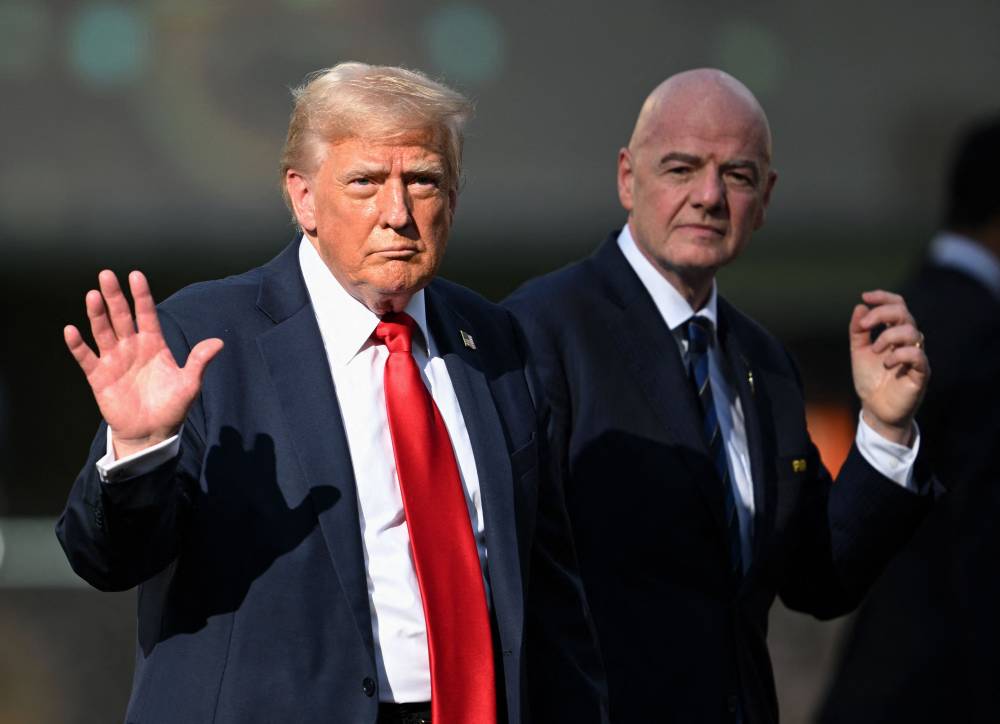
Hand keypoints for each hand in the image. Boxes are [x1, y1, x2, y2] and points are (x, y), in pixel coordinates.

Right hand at [64, 270, 223, 457]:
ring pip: (103, 331)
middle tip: (106, 275)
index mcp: (154, 344)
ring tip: (92, 295)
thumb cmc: (171, 407)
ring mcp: (114, 360)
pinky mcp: (99, 376)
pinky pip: (86, 358)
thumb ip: (199, 361)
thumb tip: (218, 342)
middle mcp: (132, 347)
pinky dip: (78, 345)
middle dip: (115, 296)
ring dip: (97, 314)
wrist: (152, 432)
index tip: (135, 275)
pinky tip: (71, 330)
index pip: (147, 314)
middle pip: (121, 316)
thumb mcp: (189, 384)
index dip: (142, 295)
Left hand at [849, 289, 928, 445]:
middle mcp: (908, 342)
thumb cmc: (870, 380)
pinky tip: (886, 363)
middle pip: (904, 313)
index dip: (884, 297)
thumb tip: (860, 307)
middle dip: (882, 314)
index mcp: (894, 333)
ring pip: (911, 332)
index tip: (865, 297)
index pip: (898, 306)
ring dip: (888, 337)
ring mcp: (916, 356)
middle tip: (865, 326)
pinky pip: (917, 355)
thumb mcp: (858, 352)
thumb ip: (858, 331)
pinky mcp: (921, 373)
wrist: (876, 409)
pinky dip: (899, 354)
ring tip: (875, 351)